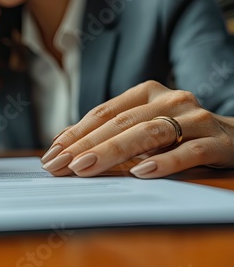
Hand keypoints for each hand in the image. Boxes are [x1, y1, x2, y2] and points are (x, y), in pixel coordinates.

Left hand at [41, 80, 233, 177]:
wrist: (232, 137)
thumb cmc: (178, 134)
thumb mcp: (141, 126)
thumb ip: (108, 131)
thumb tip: (63, 141)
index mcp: (146, 93)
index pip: (103, 113)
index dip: (75, 133)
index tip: (52, 153)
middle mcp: (168, 100)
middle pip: (120, 123)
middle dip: (85, 145)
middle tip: (60, 164)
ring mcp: (193, 118)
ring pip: (148, 133)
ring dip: (113, 151)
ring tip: (85, 167)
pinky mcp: (215, 139)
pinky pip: (188, 151)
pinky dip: (164, 162)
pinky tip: (140, 172)